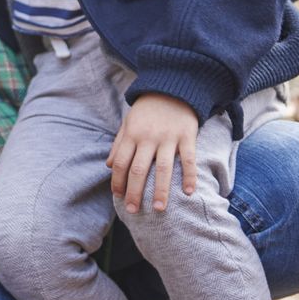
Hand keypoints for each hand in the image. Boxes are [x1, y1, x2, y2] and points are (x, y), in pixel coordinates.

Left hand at [107, 93, 198, 213]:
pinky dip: (189, 176)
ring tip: (158, 209)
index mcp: (131, 134)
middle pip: (138, 169)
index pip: (121, 163)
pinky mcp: (187, 136)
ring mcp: (168, 137)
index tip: (118, 197)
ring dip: (160, 190)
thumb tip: (109, 166)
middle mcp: (148, 137)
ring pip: (162, 168)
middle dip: (134, 192)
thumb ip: (118, 144)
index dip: (118, 182)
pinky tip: (188, 192)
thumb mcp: (128, 123)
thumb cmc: (147, 110)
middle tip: (133, 210)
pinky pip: (188, 159)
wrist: (172, 88)